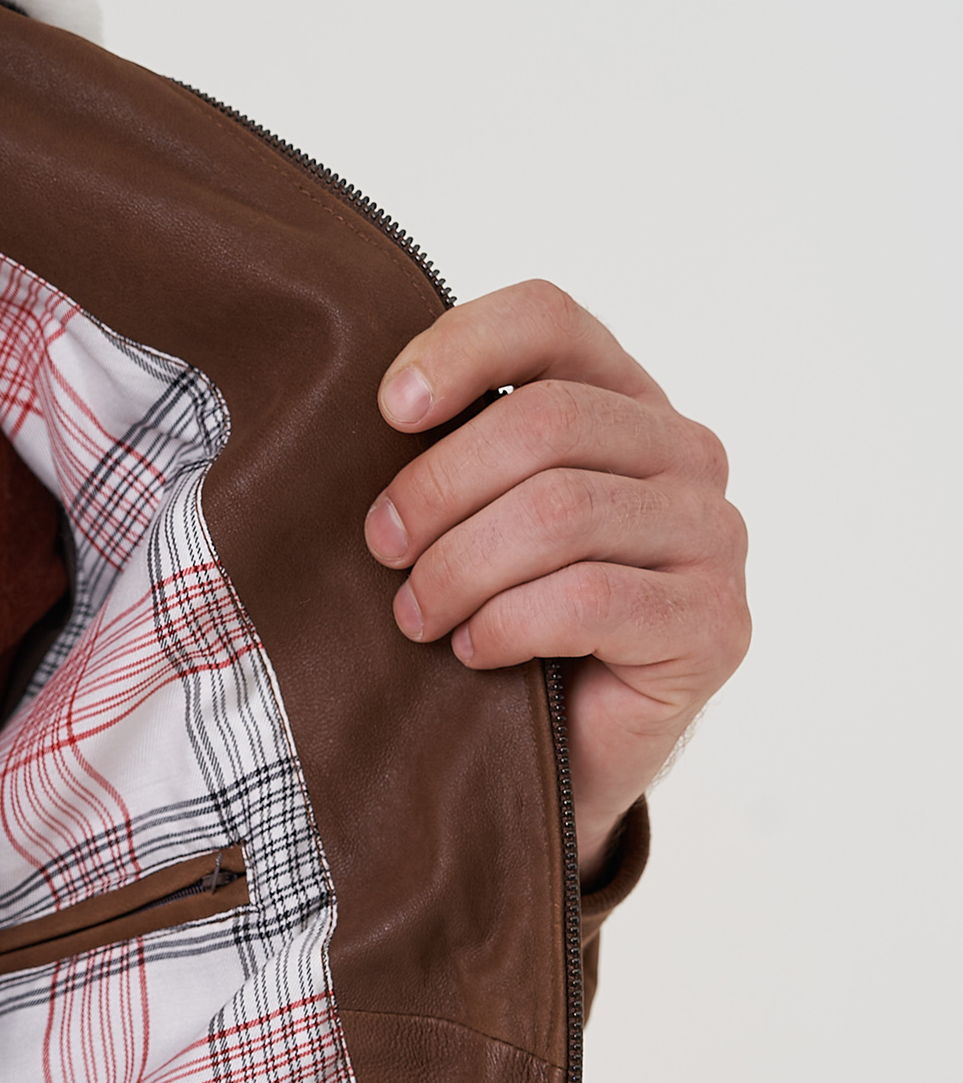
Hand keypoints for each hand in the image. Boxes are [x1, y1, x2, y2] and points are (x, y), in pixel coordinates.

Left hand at [364, 280, 749, 875]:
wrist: (568, 761)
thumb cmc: (508, 629)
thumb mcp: (473, 521)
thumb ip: (453, 451)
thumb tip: (369, 407)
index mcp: (626, 402)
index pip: (550, 320)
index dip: (460, 350)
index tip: (388, 410)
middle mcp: (687, 455)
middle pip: (544, 423)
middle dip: (439, 488)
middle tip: (382, 548)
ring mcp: (713, 538)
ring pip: (560, 512)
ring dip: (461, 568)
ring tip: (416, 616)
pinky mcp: (713, 625)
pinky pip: (588, 599)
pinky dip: (508, 625)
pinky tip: (474, 651)